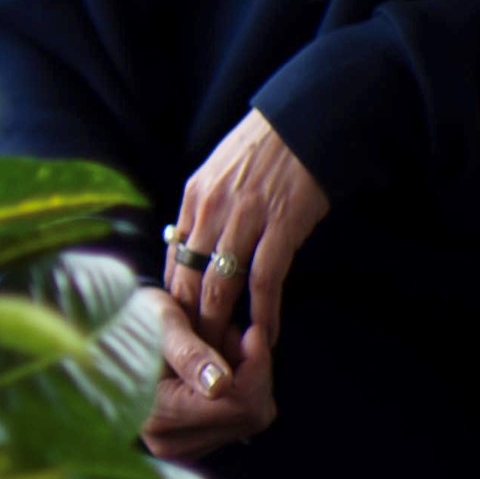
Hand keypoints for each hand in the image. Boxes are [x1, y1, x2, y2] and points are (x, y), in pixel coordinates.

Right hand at [145, 284, 275, 457]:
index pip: (240, 404)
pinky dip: (239, 390)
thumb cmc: (132, 320)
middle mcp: (171, 443)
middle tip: (231, 334)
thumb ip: (190, 354)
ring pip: (251, 418)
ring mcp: (182, 448)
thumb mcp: (160, 324)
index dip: (256, 365)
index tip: (252, 330)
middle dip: (252, 372)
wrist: (107, 335)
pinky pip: (240, 420)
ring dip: (247, 378)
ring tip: (217, 347)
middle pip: (251, 416)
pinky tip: (216, 367)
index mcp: (159, 417)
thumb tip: (220, 385)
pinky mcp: (192, 444)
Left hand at [159, 106, 328, 403]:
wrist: (308, 118)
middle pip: (188, 282)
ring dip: (221, 328)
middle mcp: (209, 210)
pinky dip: (264, 314)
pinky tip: (267, 336)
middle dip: (190, 326)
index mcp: (192, 199)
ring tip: (225, 359)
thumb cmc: (267, 150)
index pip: (171, 263)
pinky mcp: (281, 225)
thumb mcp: (219, 174)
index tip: (175, 336)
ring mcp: (244, 218)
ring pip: (220, 287)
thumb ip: (204, 213)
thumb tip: (186, 248)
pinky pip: (264, 280)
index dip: (173, 305)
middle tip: (195, 360)